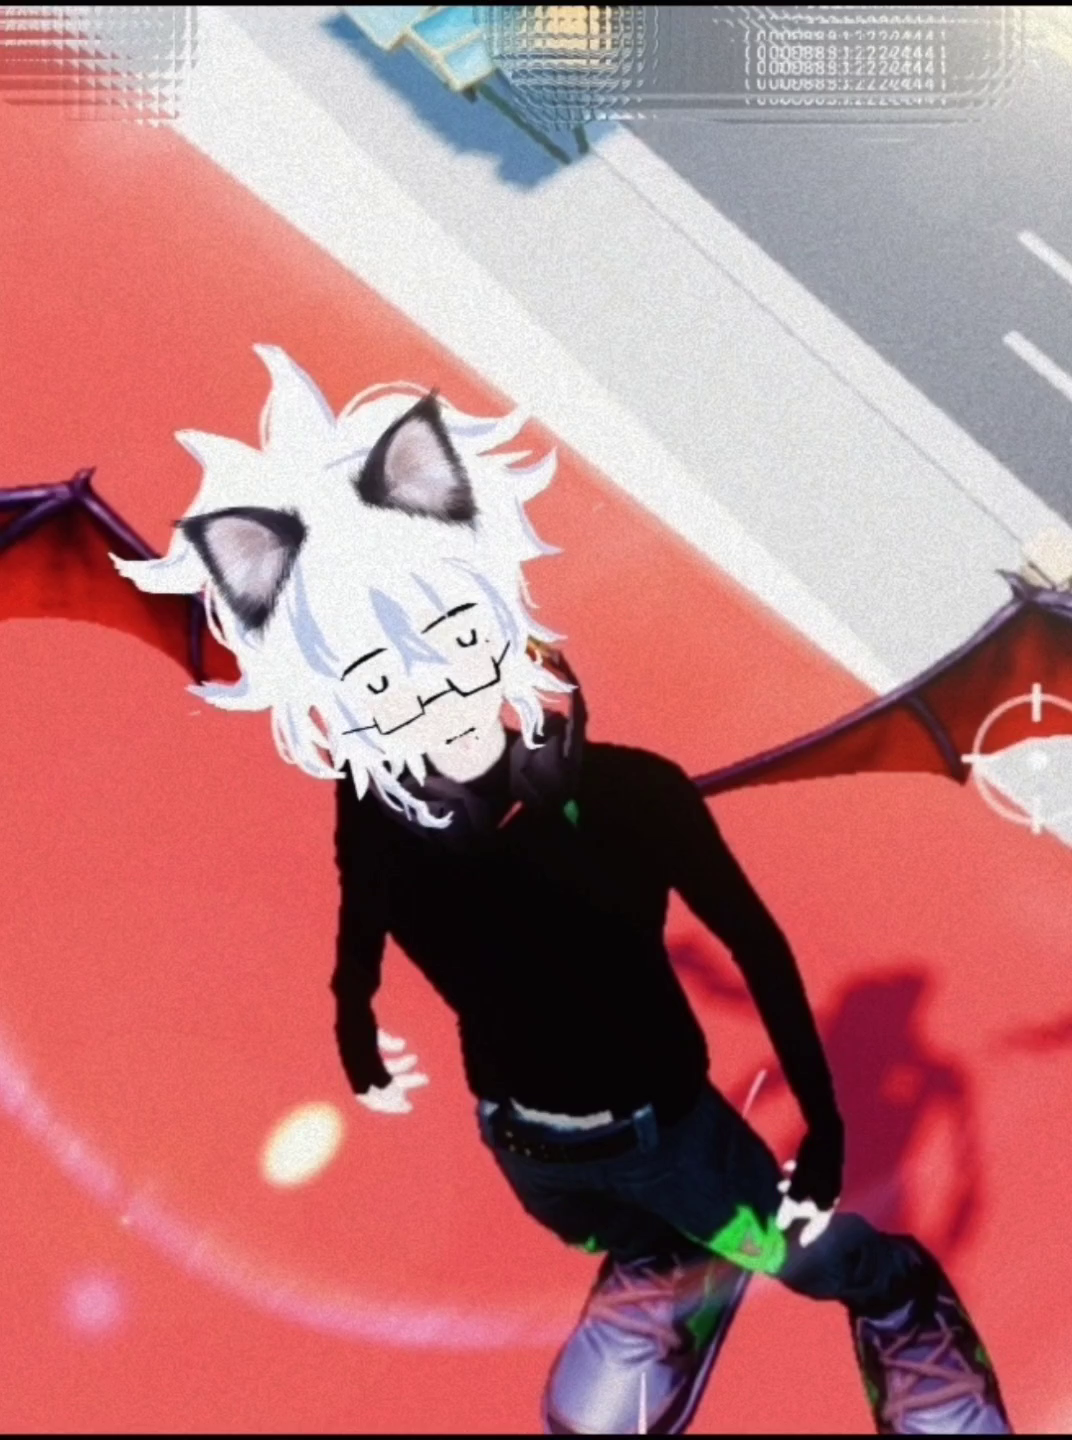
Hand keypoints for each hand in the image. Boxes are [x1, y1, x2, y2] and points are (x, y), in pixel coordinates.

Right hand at [355, 1030, 428, 1114]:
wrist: (352, 993)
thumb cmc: (361, 1022)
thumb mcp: (369, 1050)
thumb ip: (377, 1073)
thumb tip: (390, 1095)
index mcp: (351, 1069)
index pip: (368, 1097)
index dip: (387, 1105)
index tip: (408, 1107)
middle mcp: (353, 1061)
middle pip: (379, 1081)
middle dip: (402, 1082)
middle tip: (425, 1079)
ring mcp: (358, 1047)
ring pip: (382, 1064)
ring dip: (400, 1065)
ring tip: (415, 1058)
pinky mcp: (364, 1032)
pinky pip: (379, 1048)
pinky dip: (391, 1048)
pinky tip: (401, 1044)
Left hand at [775, 1120, 843, 1246]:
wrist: (827, 1132)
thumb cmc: (813, 1162)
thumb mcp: (798, 1187)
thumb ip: (789, 1206)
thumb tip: (780, 1225)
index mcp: (828, 1201)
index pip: (820, 1224)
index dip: (810, 1233)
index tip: (802, 1243)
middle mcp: (832, 1192)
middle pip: (813, 1207)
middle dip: (797, 1208)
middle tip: (783, 1209)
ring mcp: (830, 1178)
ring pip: (810, 1190)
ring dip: (794, 1190)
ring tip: (779, 1185)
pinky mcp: (826, 1165)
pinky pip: (811, 1176)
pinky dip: (799, 1176)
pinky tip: (788, 1167)